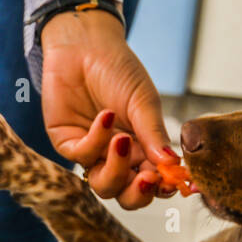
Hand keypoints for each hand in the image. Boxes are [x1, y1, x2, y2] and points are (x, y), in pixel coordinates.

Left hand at [40, 8, 175, 209]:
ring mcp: (92, 153)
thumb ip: (154, 134)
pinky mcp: (67, 143)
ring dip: (115, 169)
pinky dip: (96, 140)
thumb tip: (171, 164)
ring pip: (103, 185)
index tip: (173, 181)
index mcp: (142, 150)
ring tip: (122, 140)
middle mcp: (117, 157)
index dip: (163, 188)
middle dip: (138, 193)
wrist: (84, 45)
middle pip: (127, 195)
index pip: (153, 182)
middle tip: (148, 179)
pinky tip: (105, 116)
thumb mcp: (144, 101)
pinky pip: (81, 156)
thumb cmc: (119, 70)